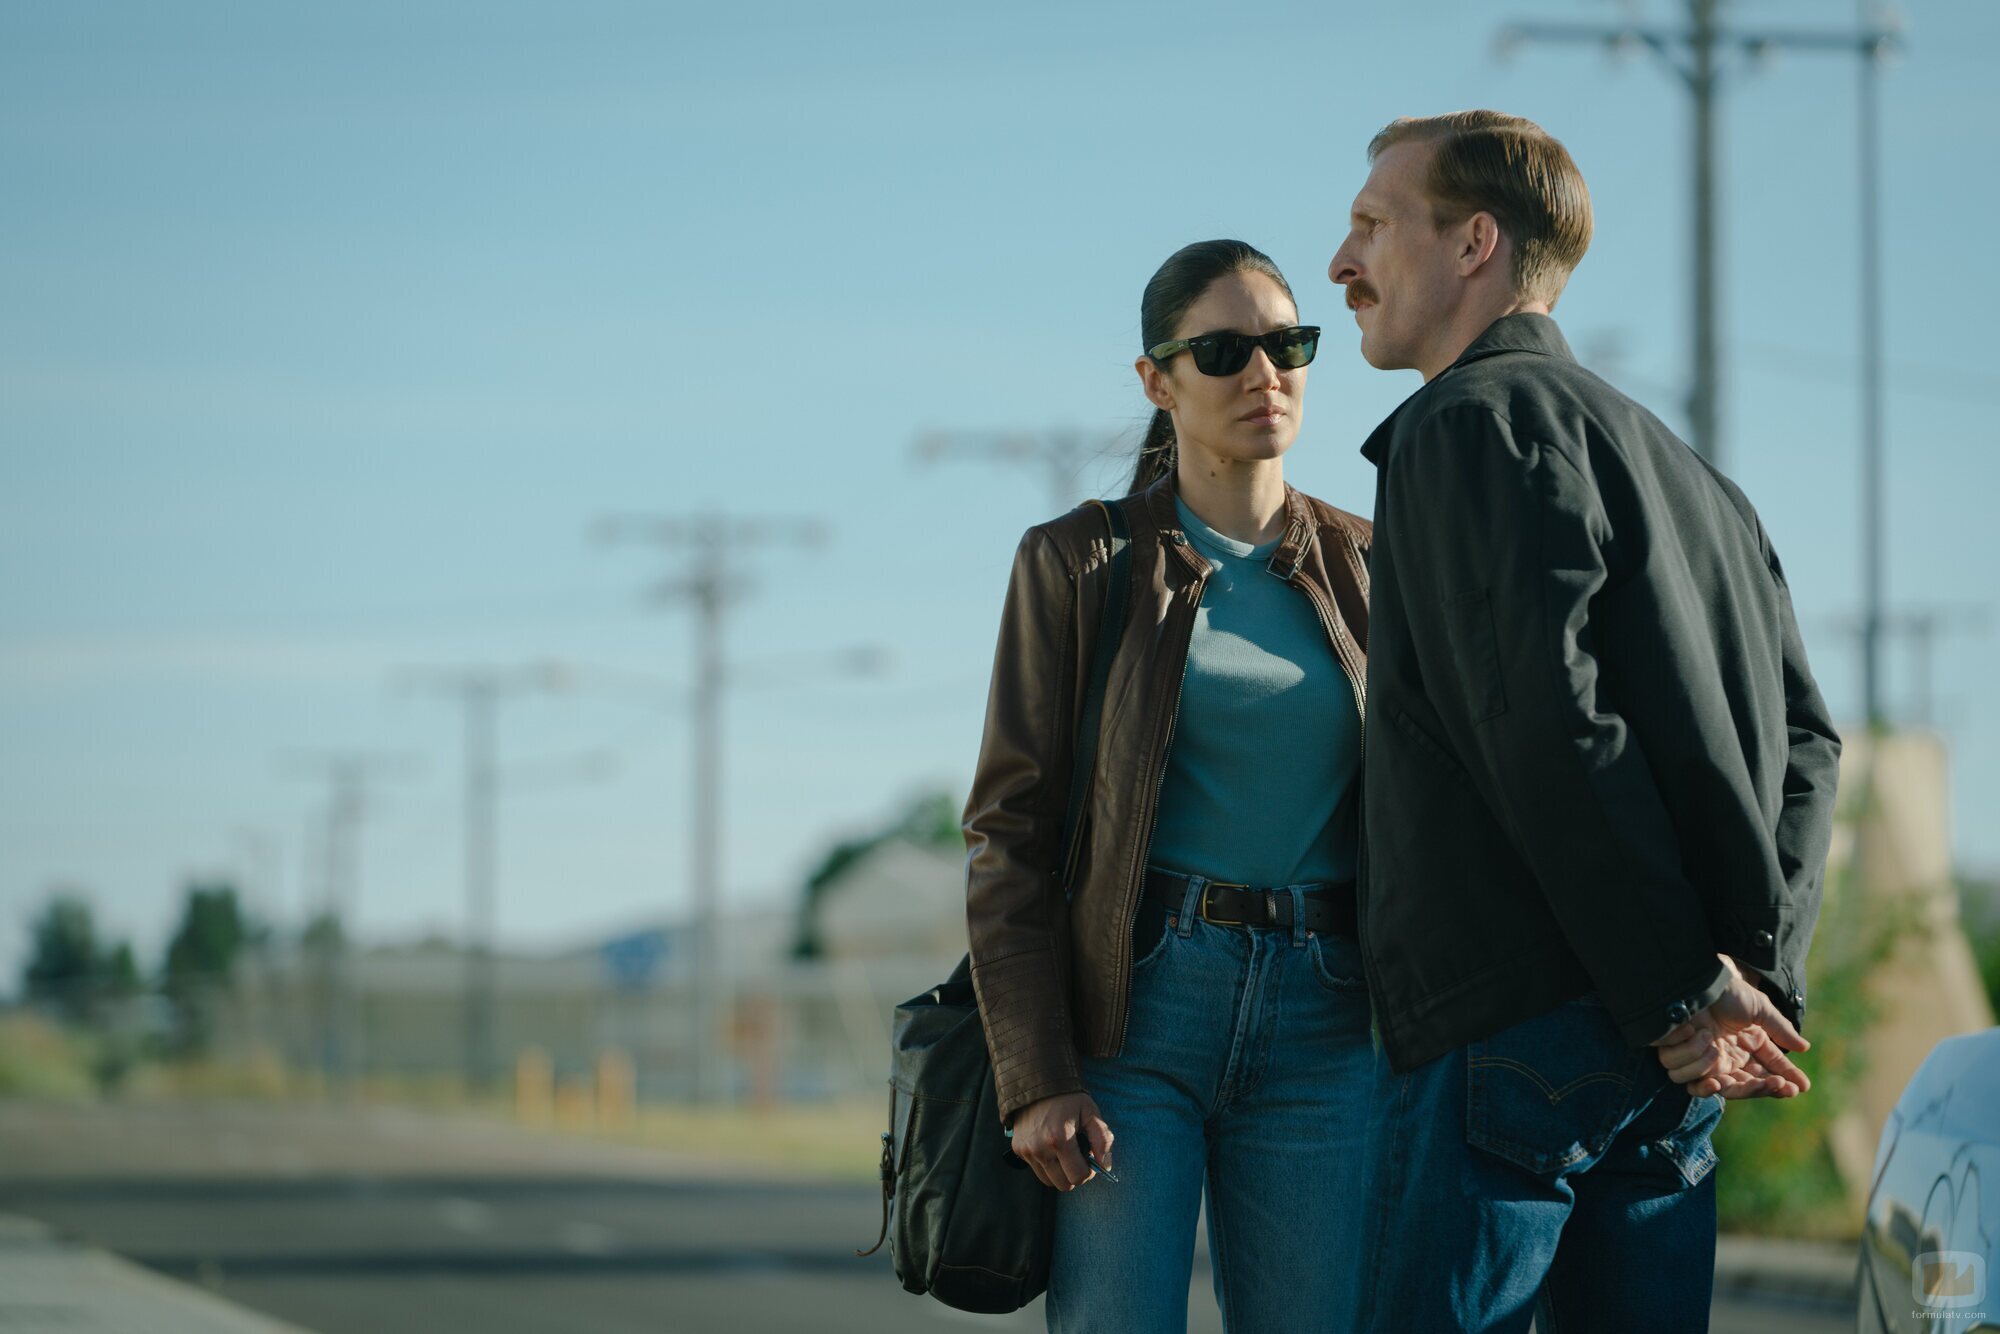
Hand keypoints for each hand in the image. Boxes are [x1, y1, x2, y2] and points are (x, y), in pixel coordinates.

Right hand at [1009, 1092, 1112, 1190]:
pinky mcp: (1018, 1150)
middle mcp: (1040, 1149)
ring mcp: (1027, 1151)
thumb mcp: (1091, 1113)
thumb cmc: (1068, 1098)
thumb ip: (1103, 1140)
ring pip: (1049, 1181)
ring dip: (1060, 1173)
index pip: (1078, 1177)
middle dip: (1075, 1175)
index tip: (1090, 1159)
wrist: (1037, 1083)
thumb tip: (1105, 1166)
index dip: (1089, 1172)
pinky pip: (1037, 1170)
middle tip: (1079, 1157)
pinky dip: (1047, 1165)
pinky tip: (1052, 1148)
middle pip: (1064, 1185)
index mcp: (1059, 1139)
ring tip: (1065, 1153)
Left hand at [1651, 955, 1811, 1100]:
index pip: (1768, 1074)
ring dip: (1713, 1068)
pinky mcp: (1680, 1058)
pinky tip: (1699, 1040)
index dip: (1783, 1083)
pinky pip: (1683, 1075)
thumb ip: (1780, 1029)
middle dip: (1760, 1089)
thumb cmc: (1727, 992)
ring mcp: (1703, 1061)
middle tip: (1777, 1083)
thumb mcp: (1759, 1008)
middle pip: (1744, 1089)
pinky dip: (1690, 1059)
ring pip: (1714, 1088)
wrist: (1695, 982)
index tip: (1801, 1088)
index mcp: (1747, 1049)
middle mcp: (1727, 1060)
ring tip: (1715, 1048)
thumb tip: (1804, 1048)